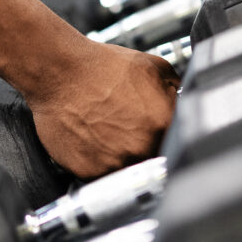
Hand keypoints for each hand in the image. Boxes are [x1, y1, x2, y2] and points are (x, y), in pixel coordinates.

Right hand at [26, 44, 179, 179]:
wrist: (60, 72)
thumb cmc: (101, 67)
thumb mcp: (153, 66)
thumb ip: (174, 90)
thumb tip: (182, 102)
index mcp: (164, 123)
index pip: (179, 142)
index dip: (168, 137)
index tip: (158, 133)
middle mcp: (142, 147)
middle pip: (154, 161)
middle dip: (145, 148)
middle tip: (128, 130)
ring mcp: (115, 162)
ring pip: (128, 171)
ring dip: (122, 158)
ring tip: (108, 133)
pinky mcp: (89, 171)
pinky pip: (100, 175)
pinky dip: (97, 162)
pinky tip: (91, 139)